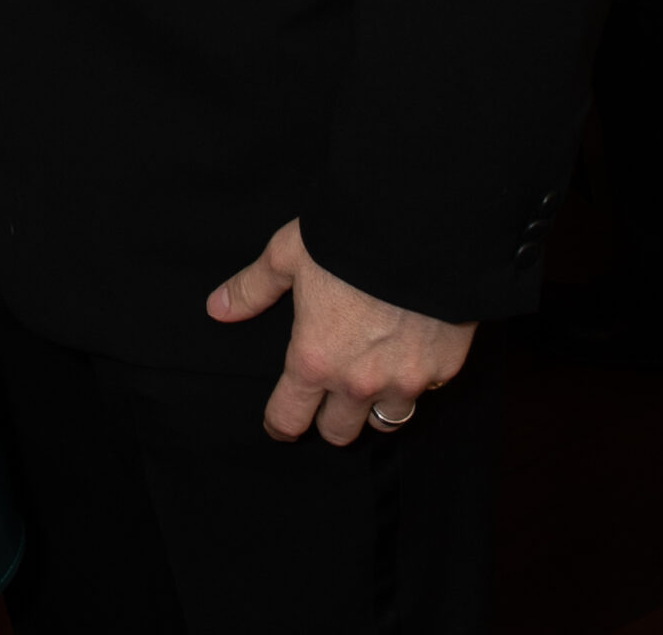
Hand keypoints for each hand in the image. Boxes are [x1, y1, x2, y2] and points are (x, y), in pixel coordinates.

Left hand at [208, 218, 475, 445]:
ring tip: (370, 381)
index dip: (280, 424)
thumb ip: (253, 289)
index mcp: (314, 359)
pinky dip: (415, 379)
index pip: (290, 418)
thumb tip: (217, 308)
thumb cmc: (346, 239)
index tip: (279, 424)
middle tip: (326, 400)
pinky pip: (426, 391)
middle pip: (339, 433)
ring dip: (374, 407)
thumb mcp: (288, 255)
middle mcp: (359, 382)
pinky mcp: (445, 369)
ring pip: (386, 420)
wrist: (419, 230)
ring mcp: (406, 381)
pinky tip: (409, 353)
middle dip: (329, 420)